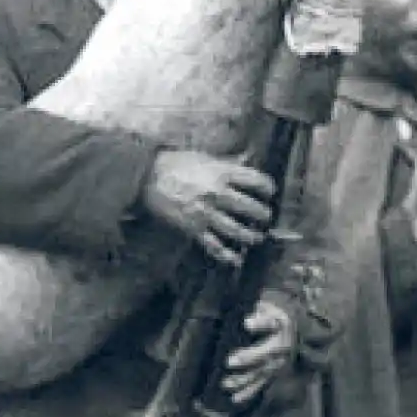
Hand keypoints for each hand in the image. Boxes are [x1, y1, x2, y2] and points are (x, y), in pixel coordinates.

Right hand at [143, 150, 276, 266]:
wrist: (146, 177)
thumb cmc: (175, 163)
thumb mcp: (204, 157)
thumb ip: (227, 163)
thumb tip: (246, 160)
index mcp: (222, 173)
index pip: (256, 181)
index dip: (268, 187)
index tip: (270, 192)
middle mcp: (218, 194)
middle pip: (251, 208)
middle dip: (263, 214)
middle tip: (266, 217)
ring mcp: (206, 213)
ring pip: (237, 230)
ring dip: (251, 236)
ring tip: (257, 237)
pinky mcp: (193, 229)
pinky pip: (214, 245)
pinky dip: (227, 255)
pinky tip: (237, 259)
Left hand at [221, 298, 296, 405]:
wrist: (294, 329)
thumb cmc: (273, 314)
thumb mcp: (268, 306)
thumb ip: (257, 311)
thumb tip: (243, 319)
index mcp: (280, 324)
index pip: (270, 323)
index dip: (259, 323)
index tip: (246, 323)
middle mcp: (281, 346)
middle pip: (265, 353)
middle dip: (248, 358)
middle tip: (229, 361)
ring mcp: (276, 362)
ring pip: (261, 372)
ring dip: (243, 379)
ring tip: (226, 383)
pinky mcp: (272, 373)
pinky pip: (260, 384)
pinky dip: (248, 392)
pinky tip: (234, 398)